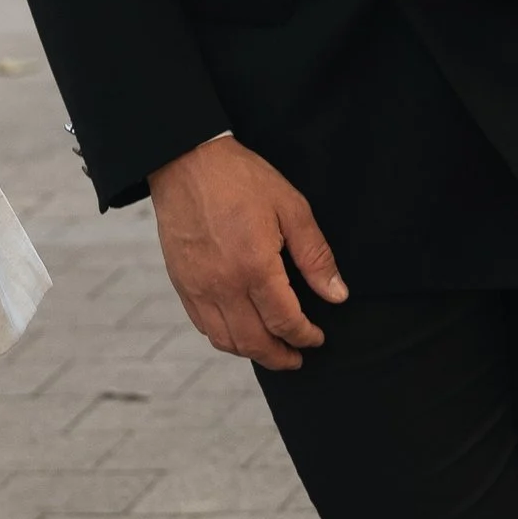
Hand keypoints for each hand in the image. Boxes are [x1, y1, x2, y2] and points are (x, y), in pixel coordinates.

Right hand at [149, 133, 346, 367]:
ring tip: (270, 349)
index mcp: (254, 267)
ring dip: (252, 352)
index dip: (305, 336)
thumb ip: (315, 256)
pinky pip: (203, 325)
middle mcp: (223, 285)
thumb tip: (336, 295)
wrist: (185, 161)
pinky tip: (240, 330)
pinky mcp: (181, 283)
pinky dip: (224, 337)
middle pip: (255, 342)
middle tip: (297, 357)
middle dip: (281, 356)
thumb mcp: (291, 208)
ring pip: (226, 341)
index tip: (317, 338)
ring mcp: (198, 287)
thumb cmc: (240, 179)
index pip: (285, 322)